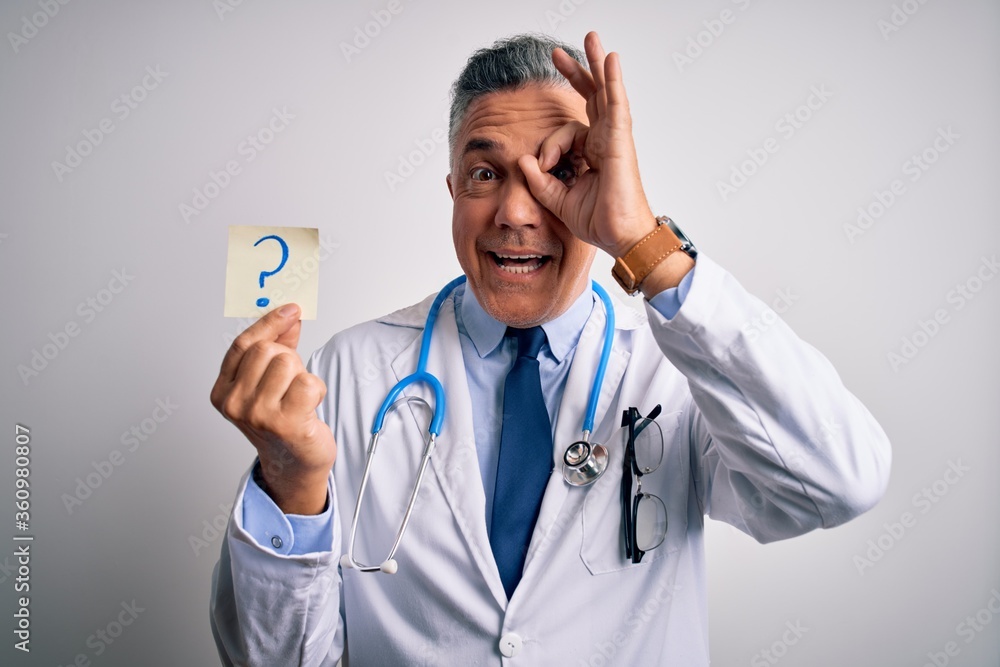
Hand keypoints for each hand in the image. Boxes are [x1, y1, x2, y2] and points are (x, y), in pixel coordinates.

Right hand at [210, 304, 334, 514]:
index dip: (269, 323)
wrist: (294, 464)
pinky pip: (308, 383)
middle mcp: (235, 404)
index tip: (291, 310)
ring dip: (302, 375)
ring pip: (287, 363)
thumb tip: (289, 315)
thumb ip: (277, 346)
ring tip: (298, 397)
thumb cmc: (282, 421)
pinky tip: (309, 407)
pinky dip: (316, 389)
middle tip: (292, 381)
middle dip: (288, 358)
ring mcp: (258, 415)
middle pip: (266, 351)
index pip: (242, 345)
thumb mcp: (270, 382)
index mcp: (223, 392)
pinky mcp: (285, 423)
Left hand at [518, 31, 655, 258]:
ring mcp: (614, 139)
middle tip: (558, 53)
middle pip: (591, 98)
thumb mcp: (557, 199)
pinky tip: (610, 59)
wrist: (619, 237)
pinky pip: (616, 104)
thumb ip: (540, 180)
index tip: (541, 164)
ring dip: (596, 64)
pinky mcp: (620, 141)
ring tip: (591, 38)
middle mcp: (605, 142)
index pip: (570, 129)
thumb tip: (524, 160)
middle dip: (576, 72)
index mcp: (592, 154)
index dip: (551, 139)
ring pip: (605, 93)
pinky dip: (613, 80)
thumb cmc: (598, 221)